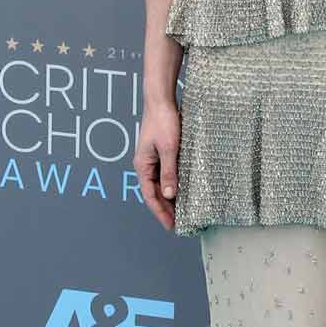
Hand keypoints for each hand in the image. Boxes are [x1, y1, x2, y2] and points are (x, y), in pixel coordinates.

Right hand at [135, 101, 180, 230]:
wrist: (160, 100)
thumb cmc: (163, 121)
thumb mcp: (169, 149)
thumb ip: (169, 172)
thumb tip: (170, 195)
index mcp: (143, 165)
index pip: (150, 196)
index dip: (160, 212)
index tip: (171, 226)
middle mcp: (146, 165)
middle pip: (155, 193)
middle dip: (166, 209)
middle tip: (179, 223)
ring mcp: (153, 159)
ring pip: (161, 184)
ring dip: (170, 198)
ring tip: (182, 211)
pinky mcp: (161, 153)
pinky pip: (165, 174)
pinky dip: (173, 185)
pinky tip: (182, 190)